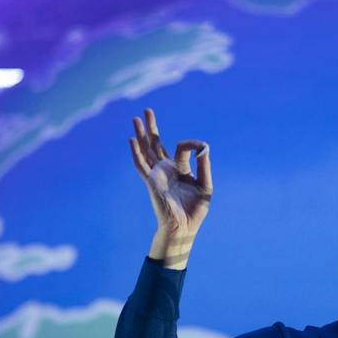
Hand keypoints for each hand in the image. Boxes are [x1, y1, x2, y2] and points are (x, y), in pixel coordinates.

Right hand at [129, 107, 211, 268]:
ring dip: (141, 135)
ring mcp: (157, 174)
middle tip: (147, 110)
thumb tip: (204, 147)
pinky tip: (132, 140)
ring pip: (146, 150)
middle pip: (156, 144)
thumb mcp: (205, 186)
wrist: (183, 227)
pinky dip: (136, 153)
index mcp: (180, 169)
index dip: (192, 144)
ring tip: (135, 118)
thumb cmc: (195, 210)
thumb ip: (204, 167)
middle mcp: (166, 169)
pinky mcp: (151, 182)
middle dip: (152, 128)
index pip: (182, 148)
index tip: (201, 146)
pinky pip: (141, 165)